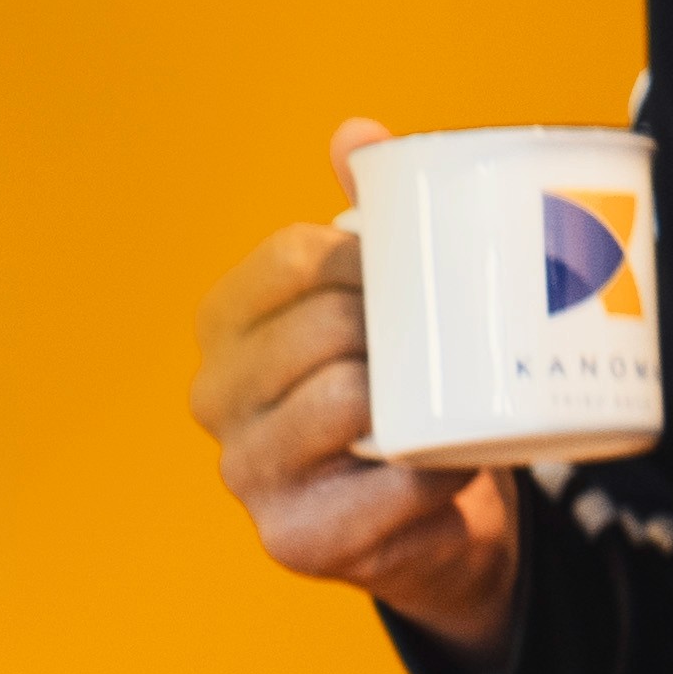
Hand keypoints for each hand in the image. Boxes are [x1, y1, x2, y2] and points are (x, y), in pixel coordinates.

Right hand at [191, 119, 524, 656]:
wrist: (425, 521)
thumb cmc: (401, 387)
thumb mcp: (380, 304)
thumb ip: (366, 214)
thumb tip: (358, 132)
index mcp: (226, 324)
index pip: (294, 257)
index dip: (368, 253)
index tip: (420, 266)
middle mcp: (216, 397)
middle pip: (324, 327)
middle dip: (401, 327)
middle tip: (456, 339)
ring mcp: (248, 472)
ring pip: (346, 399)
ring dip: (422, 400)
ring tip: (453, 403)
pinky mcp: (294, 541)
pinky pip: (390, 485)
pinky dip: (437, 475)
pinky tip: (451, 468)